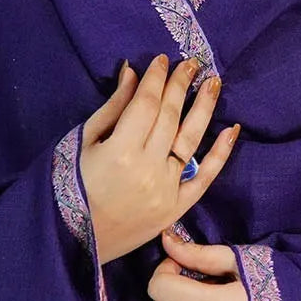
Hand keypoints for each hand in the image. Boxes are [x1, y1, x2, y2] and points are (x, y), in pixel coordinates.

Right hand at [79, 54, 241, 265]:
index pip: (146, 105)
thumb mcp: (81, 143)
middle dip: (180, 86)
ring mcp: (166, 190)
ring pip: (191, 141)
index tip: (162, 60)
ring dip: (204, 108)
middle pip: (170, 117)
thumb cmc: (68, 188)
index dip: (155, 79)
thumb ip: (112, 108)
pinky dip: (220, 154)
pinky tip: (232, 130)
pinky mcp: (175, 208)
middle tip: (191, 63)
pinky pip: (204, 178)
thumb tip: (132, 73)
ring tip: (214, 82)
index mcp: (120, 152)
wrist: (72, 240)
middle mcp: (148, 169)